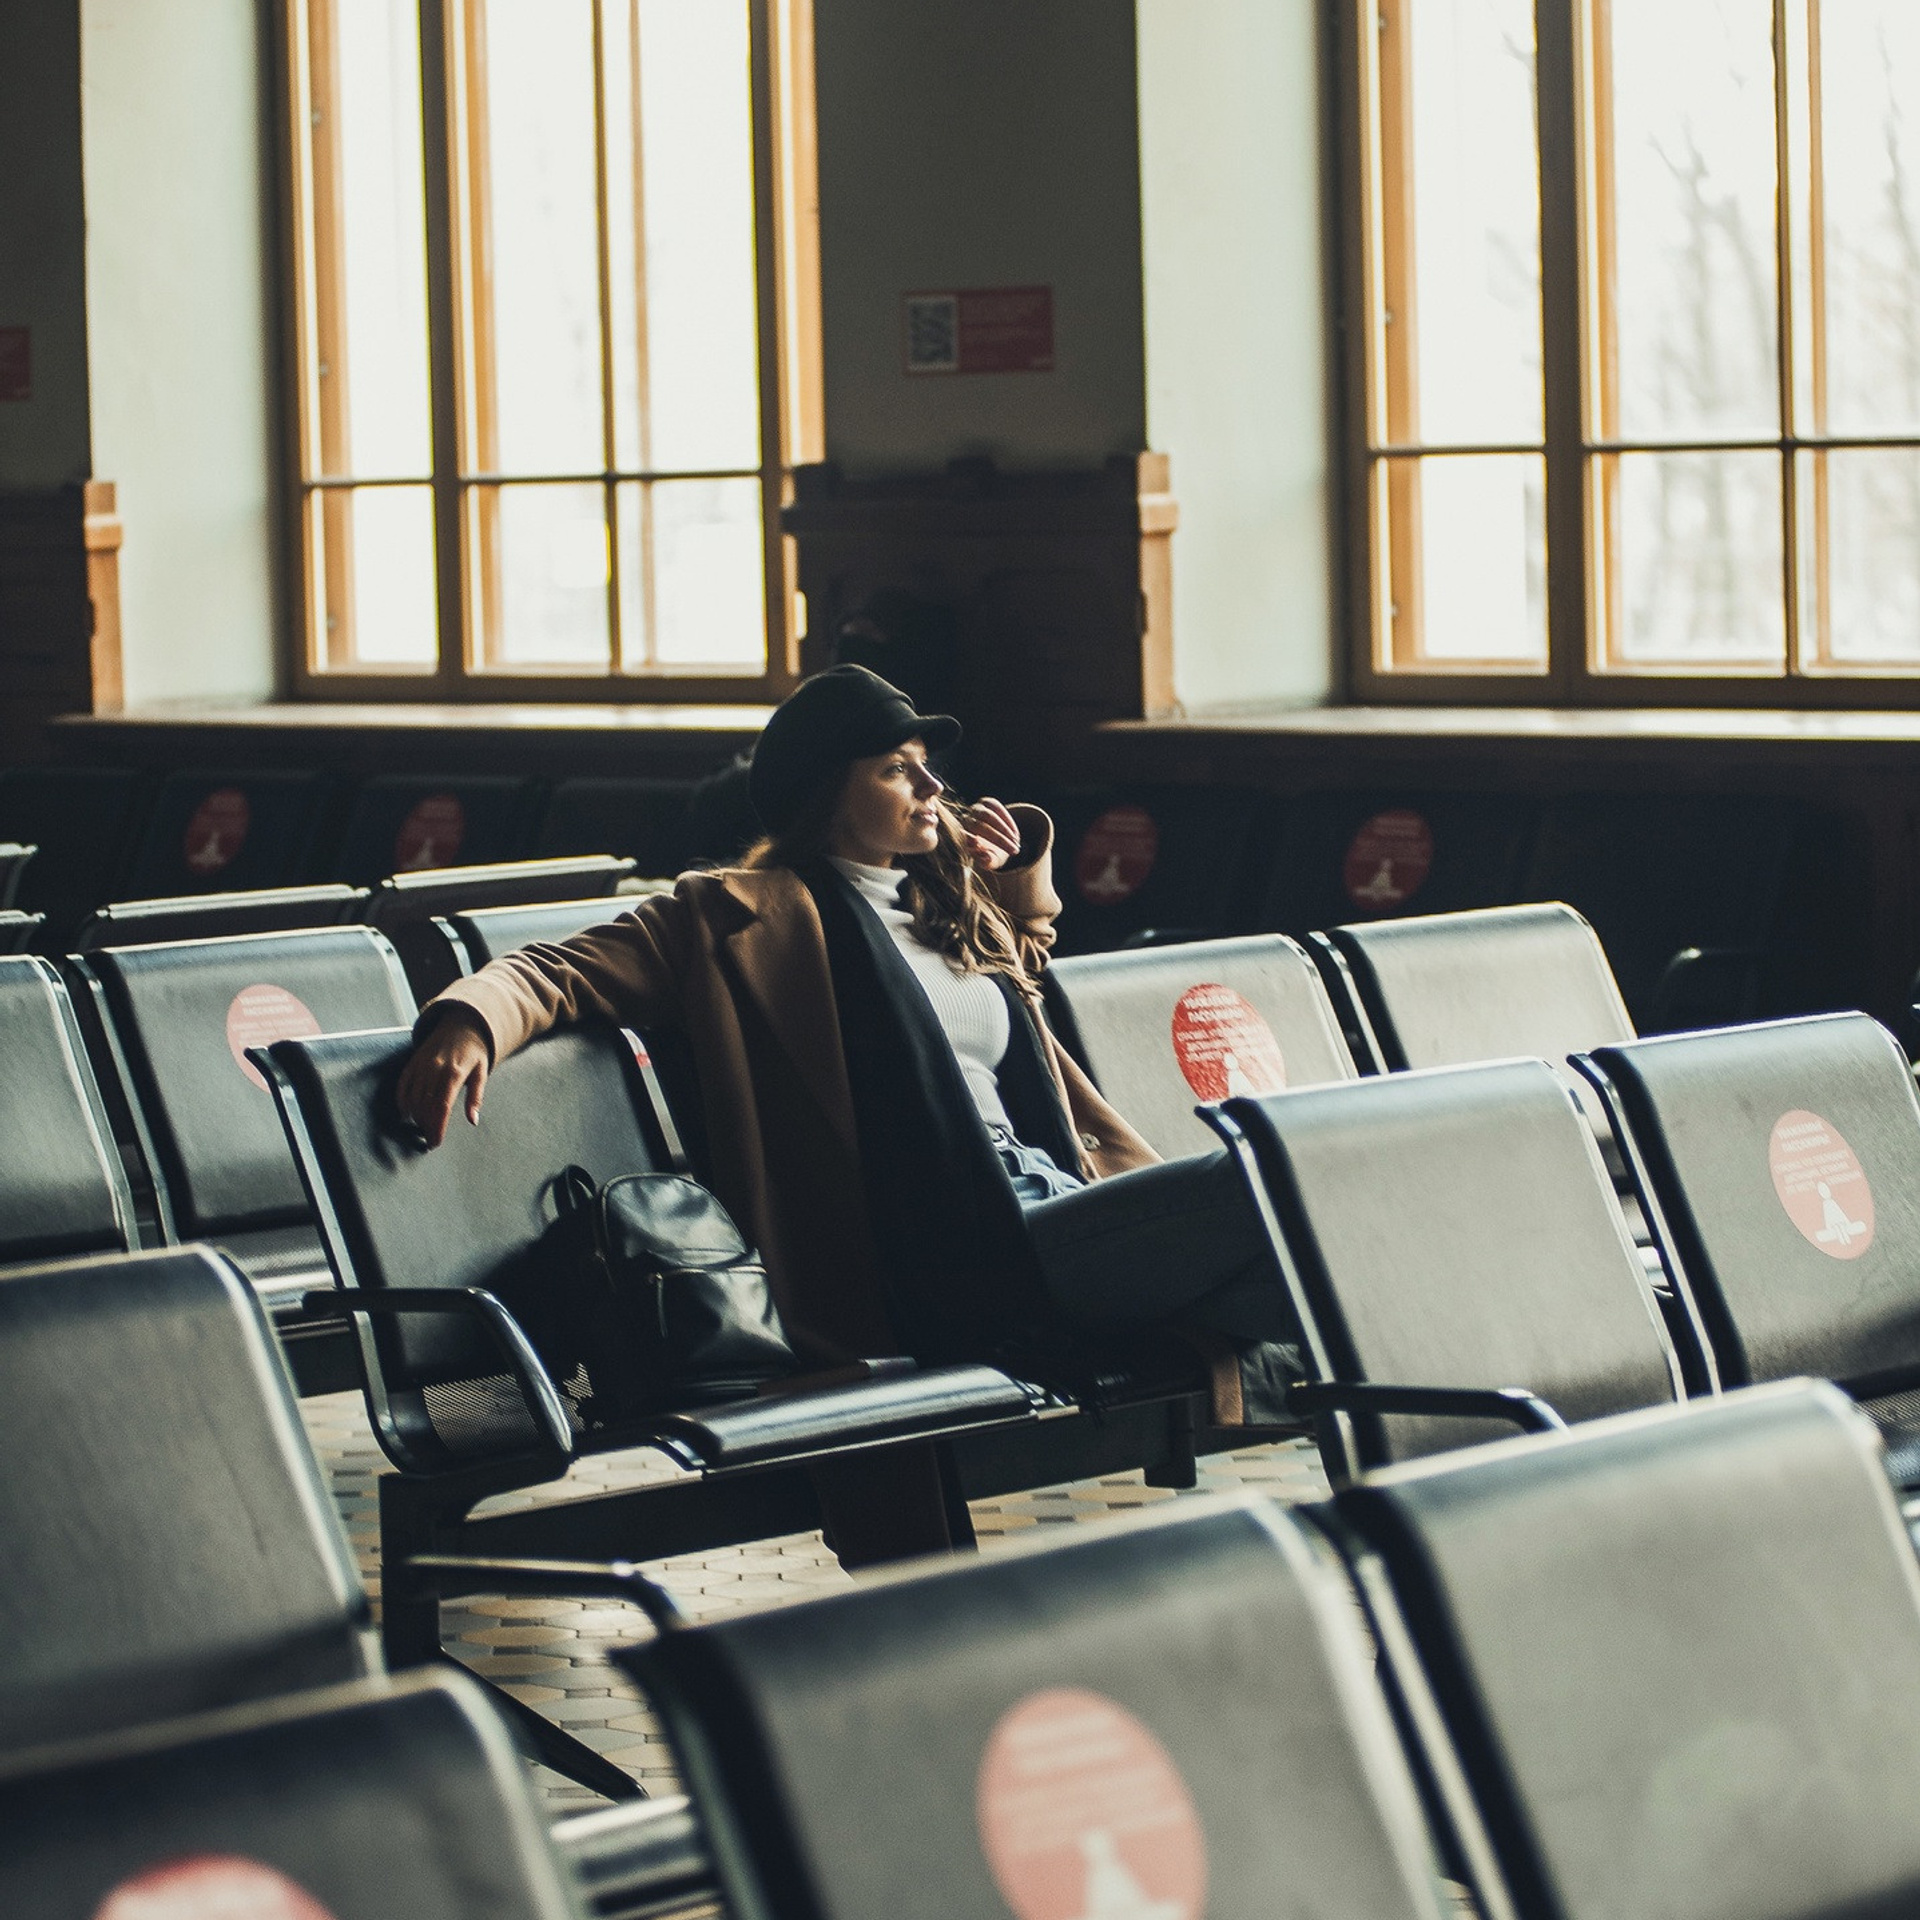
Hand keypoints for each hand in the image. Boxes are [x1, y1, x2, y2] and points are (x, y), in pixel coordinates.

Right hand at [396, 1013, 490, 1148]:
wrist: (462, 1026)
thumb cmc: (474, 1053)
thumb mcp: (481, 1073)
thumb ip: (475, 1098)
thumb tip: (473, 1121)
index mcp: (454, 1073)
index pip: (442, 1107)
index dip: (437, 1127)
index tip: (435, 1142)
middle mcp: (435, 1069)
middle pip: (425, 1105)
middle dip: (426, 1126)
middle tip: (430, 1139)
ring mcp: (421, 1064)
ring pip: (412, 1098)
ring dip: (415, 1117)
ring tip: (422, 1128)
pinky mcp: (412, 1062)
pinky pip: (402, 1085)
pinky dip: (402, 1101)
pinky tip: (406, 1114)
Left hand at [957, 797, 1021, 870]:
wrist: (998, 840)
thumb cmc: (992, 854)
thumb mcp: (990, 861)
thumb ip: (987, 862)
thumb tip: (987, 857)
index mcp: (961, 837)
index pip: (966, 839)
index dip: (973, 843)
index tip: (987, 851)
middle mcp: (966, 820)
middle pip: (979, 827)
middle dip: (999, 840)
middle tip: (1014, 851)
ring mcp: (976, 809)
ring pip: (988, 816)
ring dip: (1004, 830)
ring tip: (1015, 842)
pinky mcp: (987, 802)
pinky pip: (997, 808)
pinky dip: (1007, 820)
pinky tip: (1014, 833)